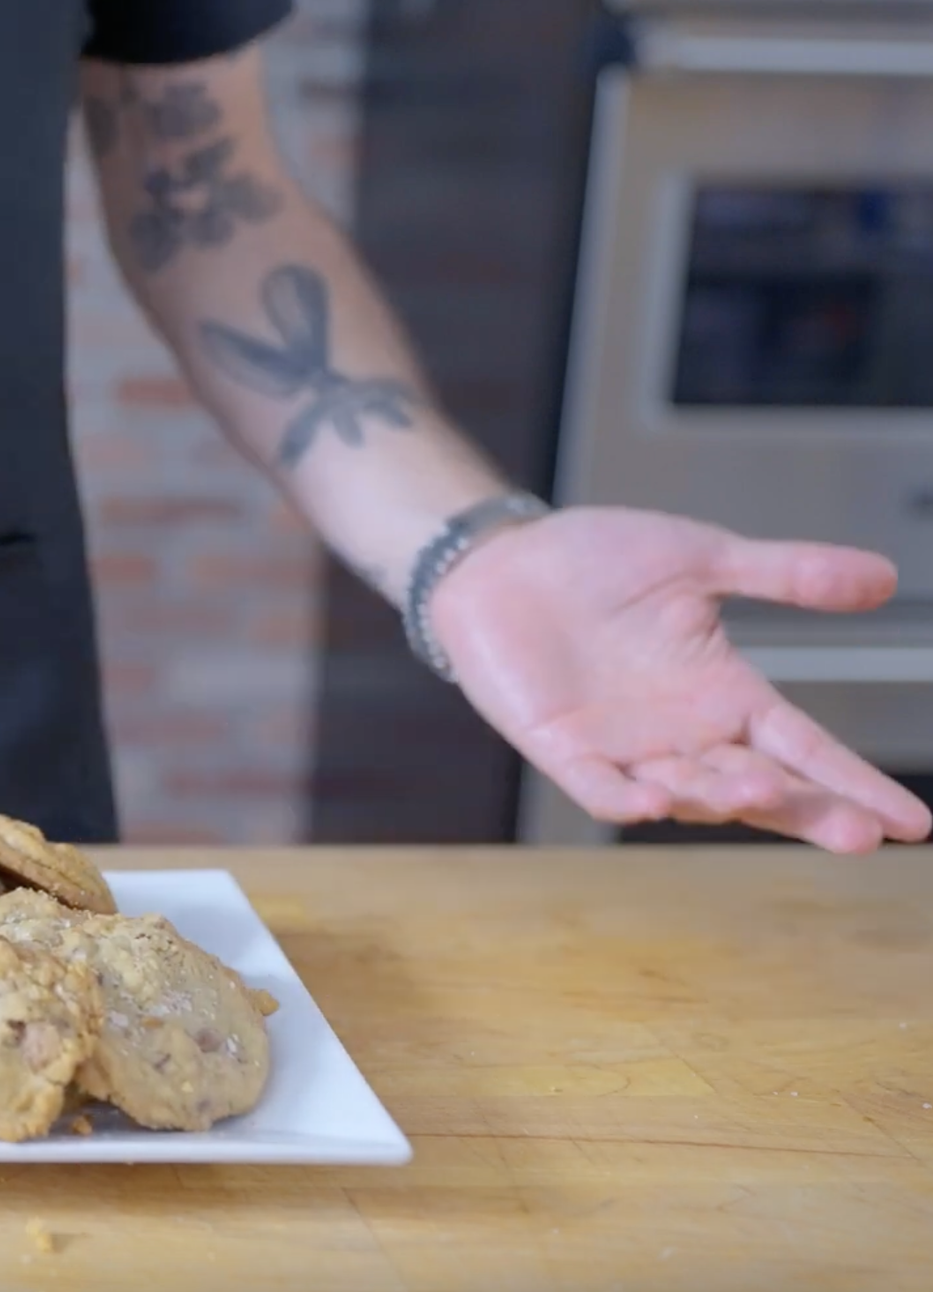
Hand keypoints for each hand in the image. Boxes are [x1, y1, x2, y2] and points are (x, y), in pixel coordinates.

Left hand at [431, 506, 931, 852]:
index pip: (807, 749)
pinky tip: (650, 805)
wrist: (502, 558)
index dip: (855, 784)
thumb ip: (785, 574)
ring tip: (764, 792)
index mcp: (726, 694)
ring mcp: (622, 748)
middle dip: (806, 812)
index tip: (914, 823)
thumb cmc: (598, 560)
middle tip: (860, 835)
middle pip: (759, 787)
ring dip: (723, 797)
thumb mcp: (702, 559)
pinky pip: (597, 789)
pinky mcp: (560, 749)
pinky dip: (621, 800)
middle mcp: (683, 735)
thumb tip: (884, 578)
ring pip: (686, 793)